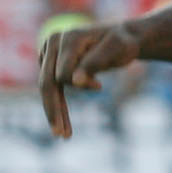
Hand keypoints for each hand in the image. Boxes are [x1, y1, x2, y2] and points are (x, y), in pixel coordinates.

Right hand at [38, 22, 140, 138]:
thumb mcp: (117, 50)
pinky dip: (58, 105)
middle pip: (47, 82)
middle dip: (54, 109)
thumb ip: (95, 63)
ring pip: (48, 87)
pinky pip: (52, 87)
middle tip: (61, 135)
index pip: (63, 73)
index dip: (80, 85)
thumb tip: (73, 82)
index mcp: (69, 38)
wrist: (123, 37)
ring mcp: (49, 51)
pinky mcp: (50, 62)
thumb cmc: (123, 43)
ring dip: (55, 111)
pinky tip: (65, 122)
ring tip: (64, 135)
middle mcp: (53, 42)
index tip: (99, 87)